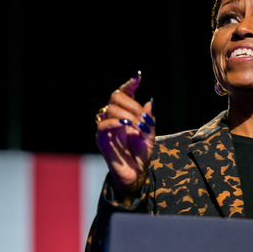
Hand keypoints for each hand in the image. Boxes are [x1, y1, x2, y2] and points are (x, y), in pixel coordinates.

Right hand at [95, 72, 155, 196]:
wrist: (136, 173)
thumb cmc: (141, 154)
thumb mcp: (150, 135)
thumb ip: (150, 119)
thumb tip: (149, 101)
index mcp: (125, 114)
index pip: (123, 93)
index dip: (129, 84)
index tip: (138, 78)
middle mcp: (114, 118)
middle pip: (115, 96)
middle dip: (132, 104)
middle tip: (143, 118)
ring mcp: (106, 128)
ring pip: (110, 109)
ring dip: (127, 114)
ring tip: (139, 126)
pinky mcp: (102, 139)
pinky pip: (103, 125)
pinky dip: (115, 122)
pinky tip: (126, 125)